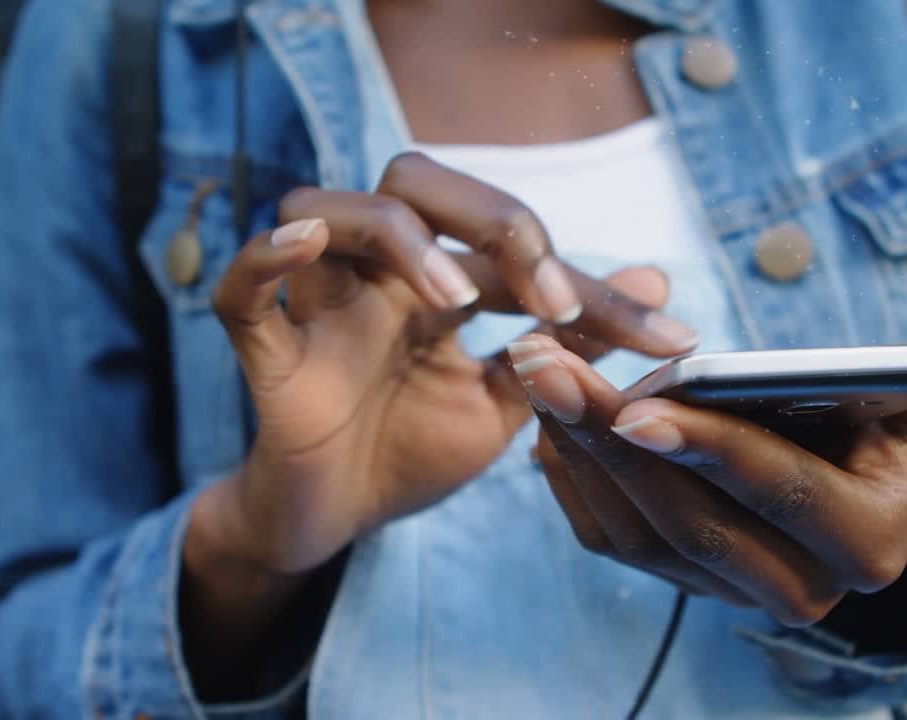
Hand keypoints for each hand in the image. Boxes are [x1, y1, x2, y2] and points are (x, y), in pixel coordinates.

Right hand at [188, 153, 698, 578]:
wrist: (335, 523)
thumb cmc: (411, 451)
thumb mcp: (509, 402)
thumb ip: (569, 347)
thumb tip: (657, 284)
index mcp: (436, 283)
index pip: (512, 250)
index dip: (593, 287)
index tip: (666, 337)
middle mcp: (378, 276)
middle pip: (415, 183)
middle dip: (494, 220)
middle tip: (555, 299)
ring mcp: (319, 307)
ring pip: (327, 207)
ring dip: (399, 239)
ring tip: (456, 300)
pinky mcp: (268, 355)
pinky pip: (240, 291)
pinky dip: (266, 258)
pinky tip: (307, 244)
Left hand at [514, 312, 906, 625]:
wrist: (850, 504)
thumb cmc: (883, 437)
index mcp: (863, 544)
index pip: (779, 492)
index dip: (711, 451)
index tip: (638, 407)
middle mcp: (795, 588)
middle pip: (689, 517)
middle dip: (609, 439)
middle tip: (549, 363)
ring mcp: (728, 593)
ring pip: (636, 532)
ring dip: (576, 450)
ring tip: (536, 370)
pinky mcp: (680, 582)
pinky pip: (610, 539)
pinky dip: (571, 480)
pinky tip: (547, 418)